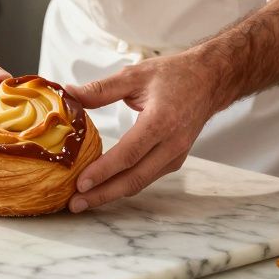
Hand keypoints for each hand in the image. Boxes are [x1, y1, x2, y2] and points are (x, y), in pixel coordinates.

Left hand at [65, 52, 214, 211]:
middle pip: (134, 178)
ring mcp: (176, 155)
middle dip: (102, 195)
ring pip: (140, 182)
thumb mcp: (134, 75)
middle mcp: (172, 143)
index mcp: (161, 121)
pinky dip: (125, 184)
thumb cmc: (174, 75)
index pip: (128, 154)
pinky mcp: (175, 160)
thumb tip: (69, 95)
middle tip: (75, 203)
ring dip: (111, 193)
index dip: (103, 171)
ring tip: (84, 199)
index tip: (80, 183)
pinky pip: (147, 177)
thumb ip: (101, 89)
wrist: (209, 80)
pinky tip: (105, 186)